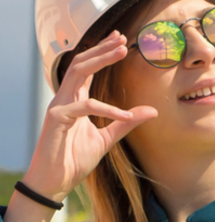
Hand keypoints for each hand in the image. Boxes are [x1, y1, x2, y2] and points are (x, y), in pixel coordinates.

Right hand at [23, 30, 157, 202]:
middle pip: (82, 62)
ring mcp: (59, 106)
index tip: (121, 40)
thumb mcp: (106, 139)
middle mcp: (66, 98)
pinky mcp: (56, 118)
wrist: (55, 183)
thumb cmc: (74, 159)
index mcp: (75, 100)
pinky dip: (107, 109)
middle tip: (123, 38)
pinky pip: (85, 107)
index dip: (103, 53)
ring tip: (121, 50)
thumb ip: (125, 123)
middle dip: (102, 48)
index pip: (88, 69)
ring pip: (78, 72)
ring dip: (100, 59)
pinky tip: (125, 114)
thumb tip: (152, 111)